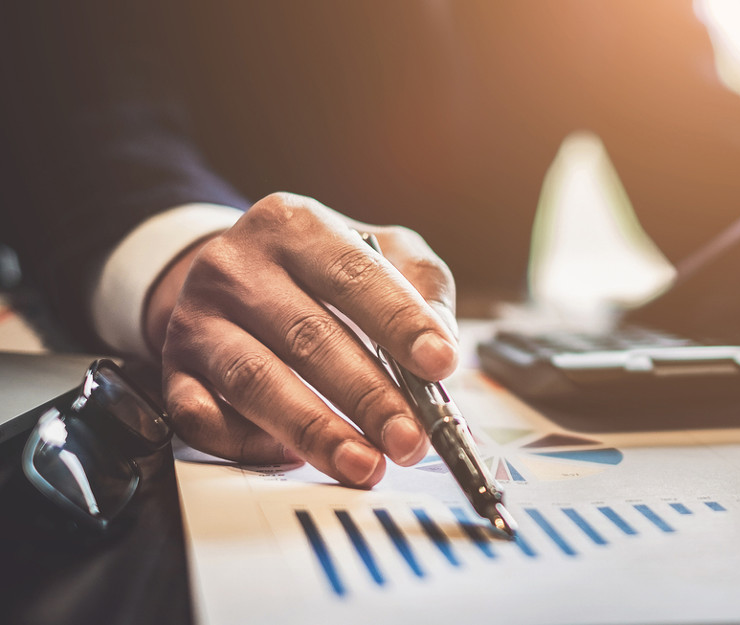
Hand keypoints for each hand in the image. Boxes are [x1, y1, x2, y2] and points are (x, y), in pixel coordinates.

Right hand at [145, 192, 457, 487]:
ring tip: (367, 464)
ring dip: (317, 431)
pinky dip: (250, 444)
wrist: (232, 275)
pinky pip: (204, 417)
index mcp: (294, 225)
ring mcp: (198, 319)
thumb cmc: (321, 270)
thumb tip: (442, 343)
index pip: (353, 274)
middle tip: (411, 438)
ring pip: (256, 382)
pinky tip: (293, 459)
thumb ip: (422, 286)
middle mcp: (236, 266)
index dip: (400, 322)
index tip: (440, 364)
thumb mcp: (380, 252)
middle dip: (368, 396)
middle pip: (308, 337)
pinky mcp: (173, 370)